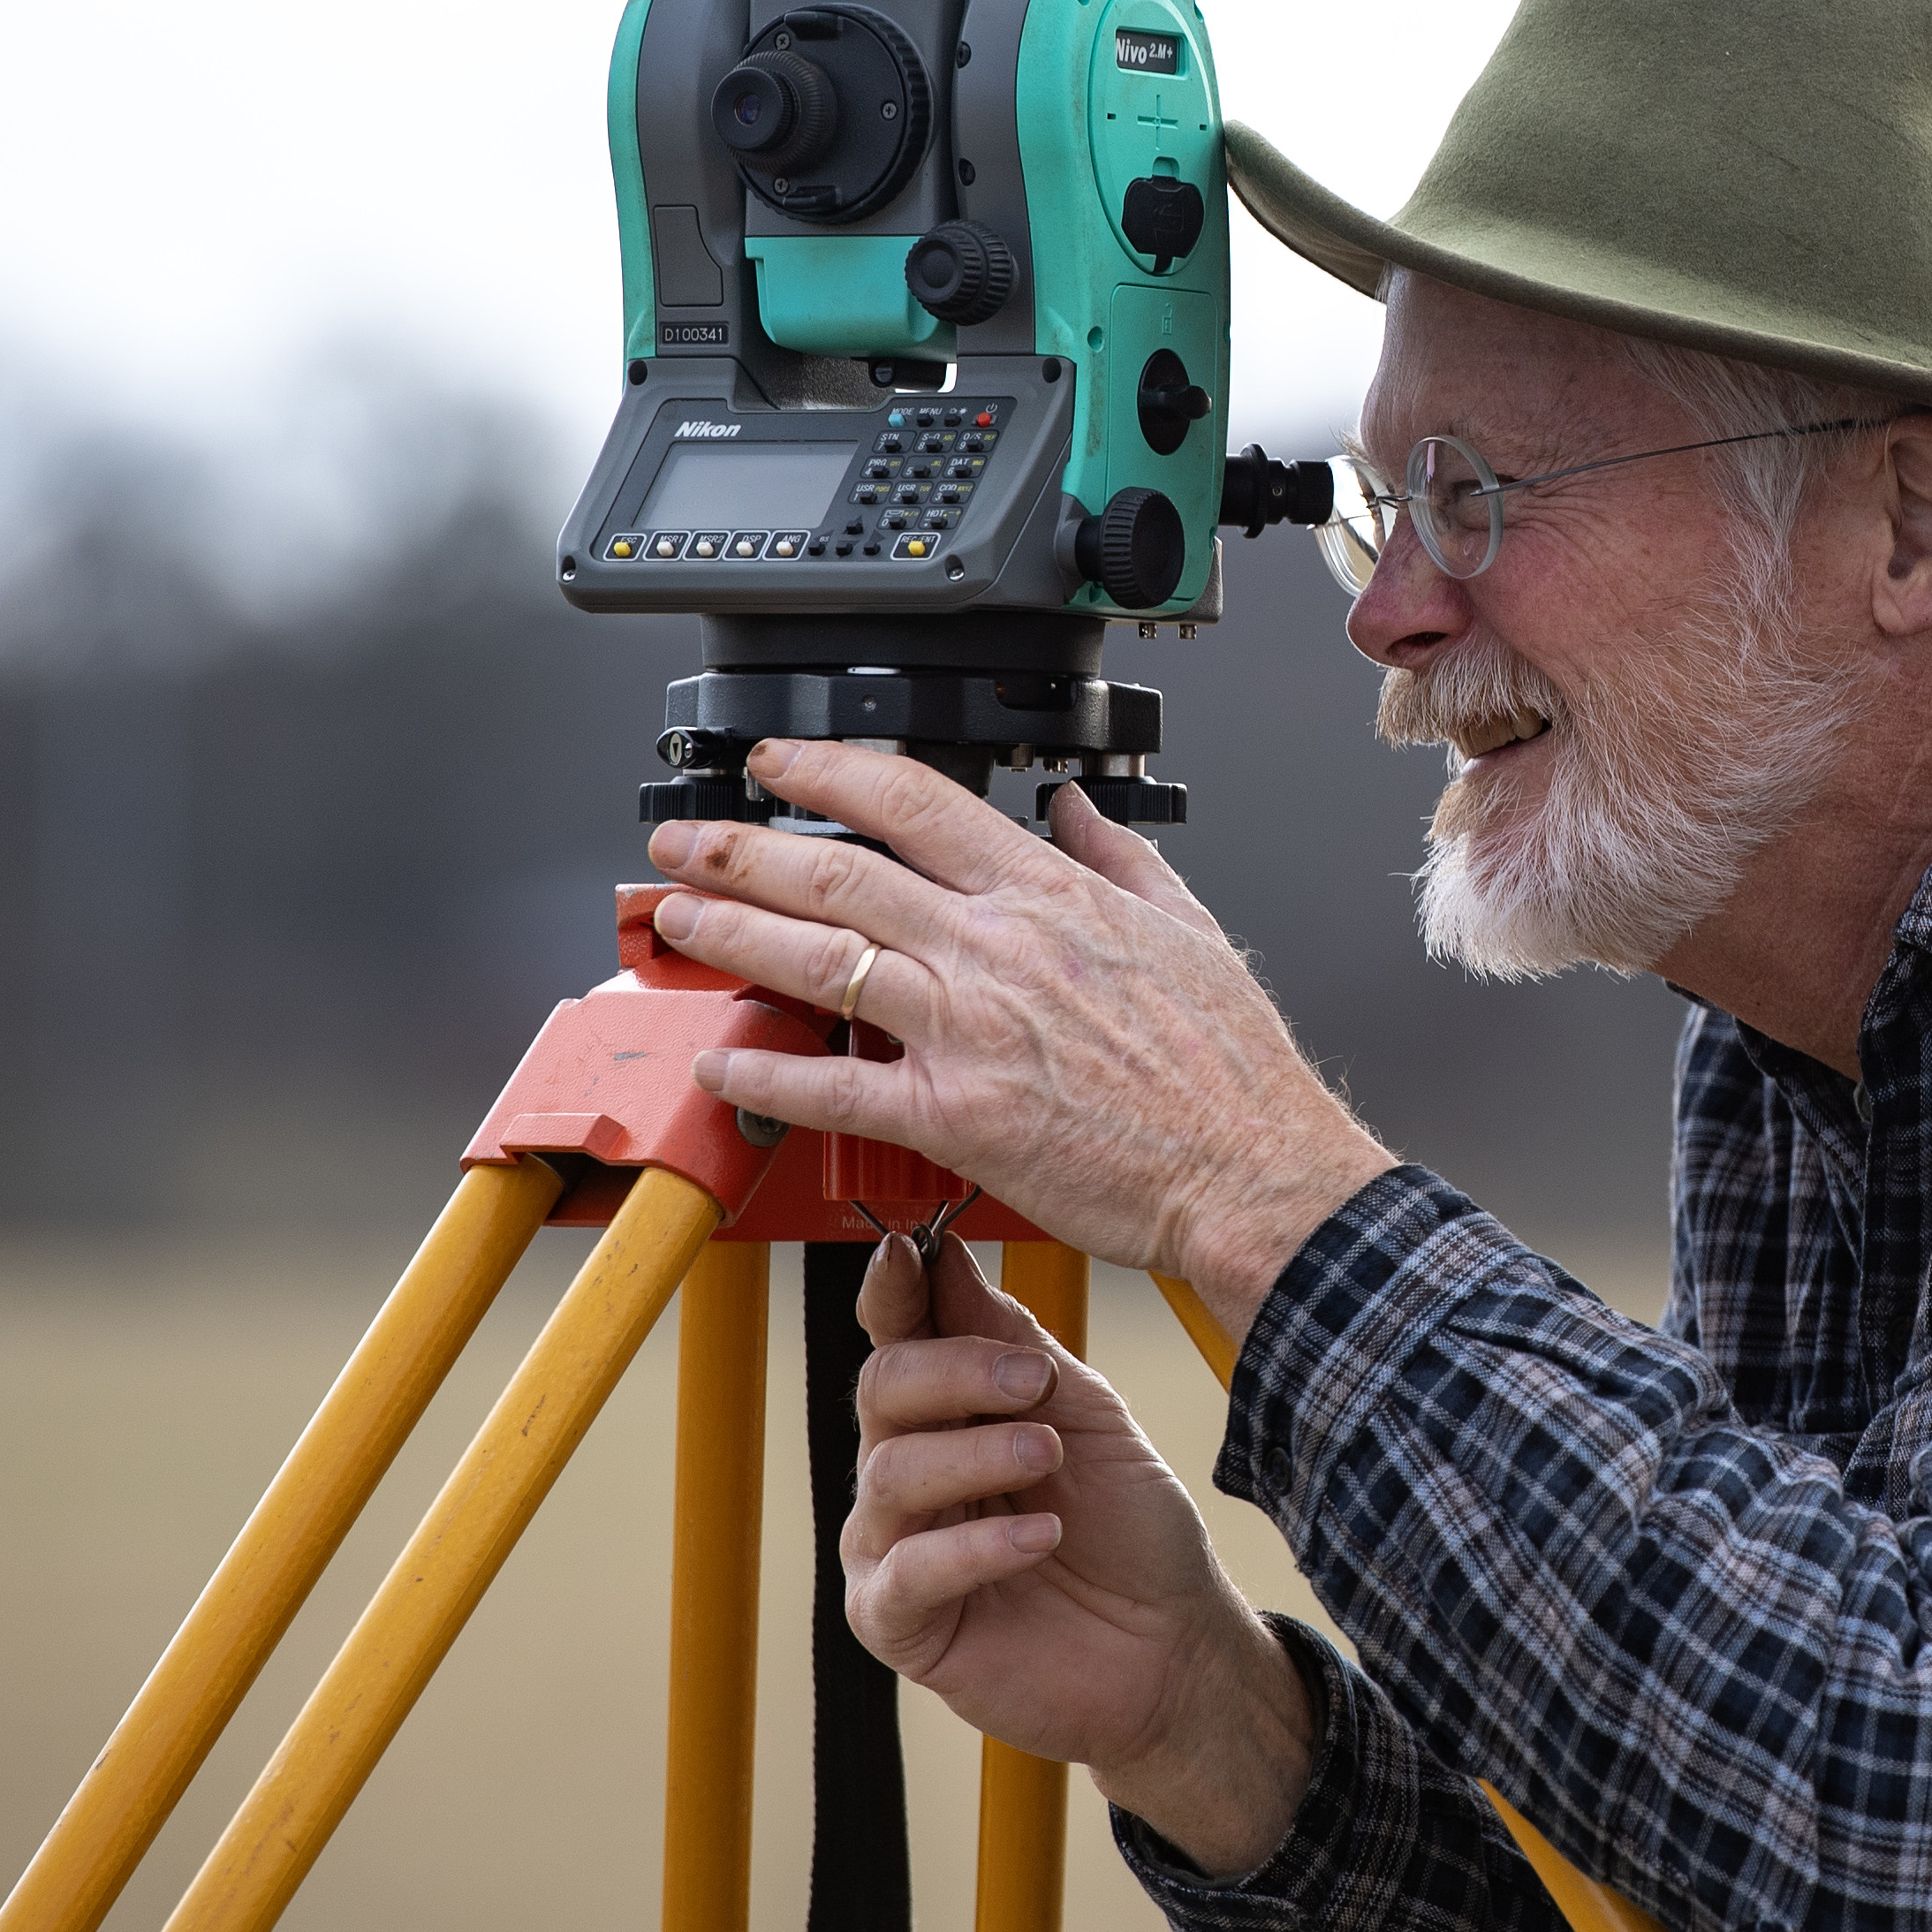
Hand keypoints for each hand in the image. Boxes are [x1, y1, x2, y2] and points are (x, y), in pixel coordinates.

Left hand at [648, 743, 1398, 1324]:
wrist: (1254, 1168)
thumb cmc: (1229, 1069)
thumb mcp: (1190, 926)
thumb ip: (1119, 856)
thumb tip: (1075, 807)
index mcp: (1049, 897)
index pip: (914, 802)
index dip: (828, 771)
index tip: (777, 763)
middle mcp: (997, 952)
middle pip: (839, 872)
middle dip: (742, 849)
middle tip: (685, 842)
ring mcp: (970, 1033)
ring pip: (822, 959)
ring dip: (732, 935)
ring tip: (677, 921)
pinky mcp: (958, 1119)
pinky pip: (836, 1087)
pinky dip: (767, 1070)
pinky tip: (721, 1056)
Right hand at [840, 1235, 1314, 1872]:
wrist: (1173, 1645)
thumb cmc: (1130, 1530)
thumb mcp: (1088, 1415)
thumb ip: (1013, 1343)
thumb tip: (942, 1254)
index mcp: (946, 1414)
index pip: (898, 1336)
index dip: (893, 1290)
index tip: (905, 1250)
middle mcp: (905, 1473)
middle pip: (882, 1392)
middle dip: (956, 1373)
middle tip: (1035, 1383)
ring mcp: (894, 1548)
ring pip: (890, 1475)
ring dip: (977, 1455)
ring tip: (1050, 1456)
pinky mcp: (900, 1624)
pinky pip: (906, 1574)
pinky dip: (975, 1549)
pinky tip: (1040, 1535)